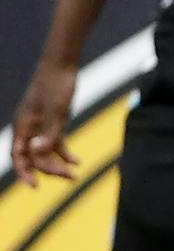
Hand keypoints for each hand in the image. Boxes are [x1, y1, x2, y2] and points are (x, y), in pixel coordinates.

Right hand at [11, 62, 79, 186]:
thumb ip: (49, 134)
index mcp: (23, 126)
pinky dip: (64, 152)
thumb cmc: (56, 85)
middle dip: (49, 170)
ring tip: (74, 175)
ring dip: (58, 164)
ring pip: (46, 151)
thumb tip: (38, 154)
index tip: (35, 186)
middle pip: (34, 157)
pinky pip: (55, 142)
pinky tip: (77, 161)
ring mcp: (41, 125)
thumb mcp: (57, 111)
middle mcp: (29, 128)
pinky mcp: (53, 121)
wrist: (62, 64)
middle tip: (70, 178)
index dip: (25, 172)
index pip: (19, 156)